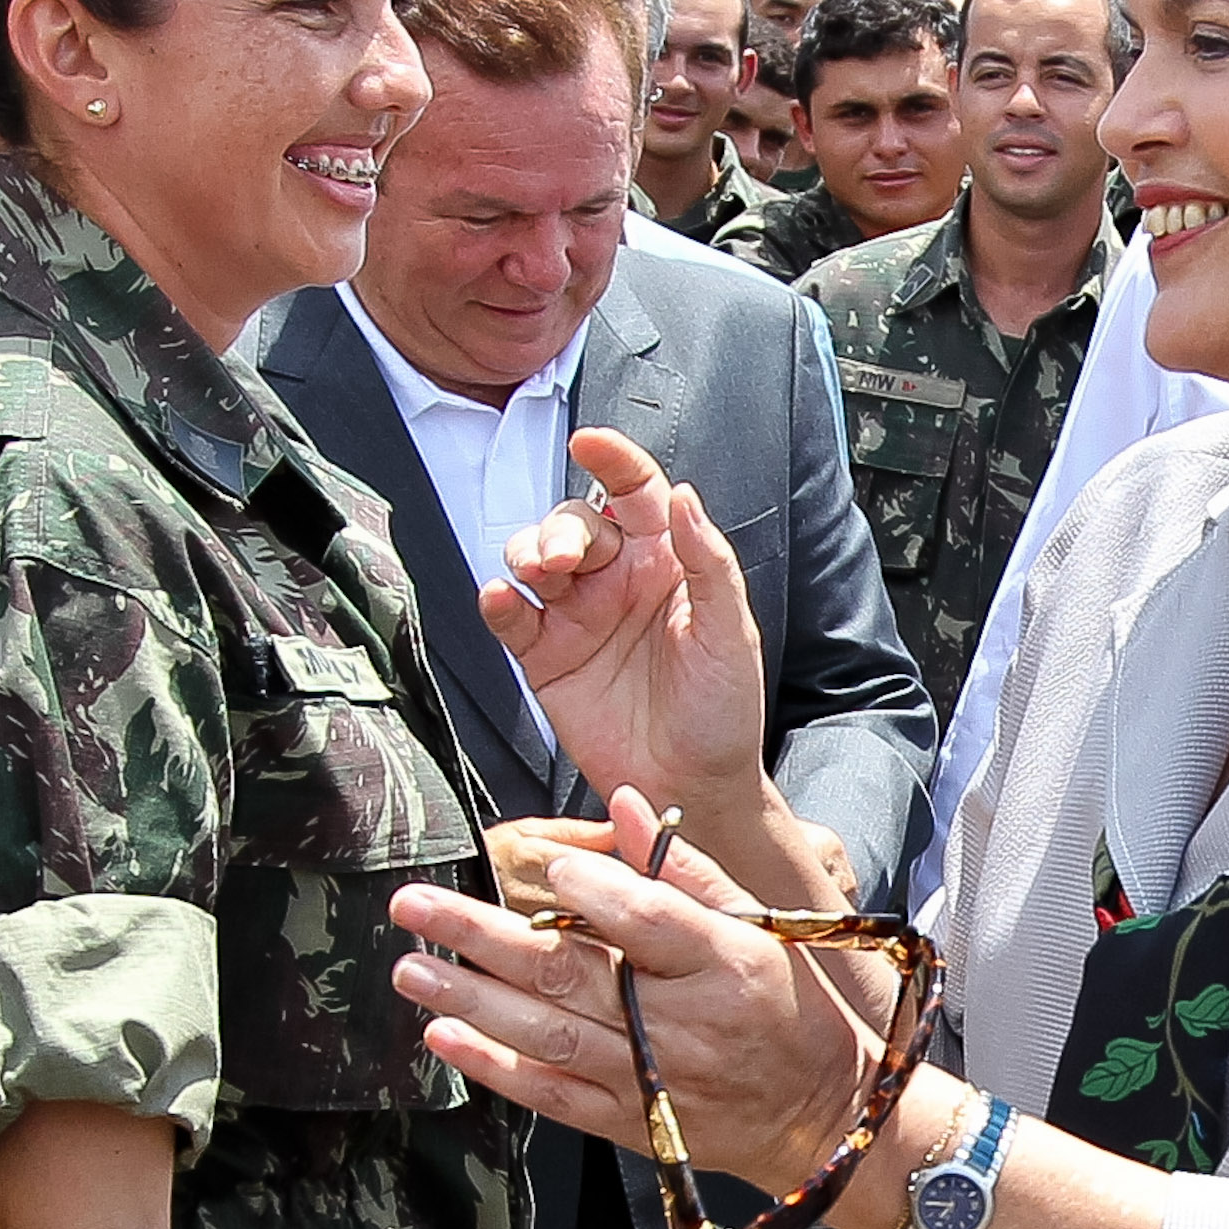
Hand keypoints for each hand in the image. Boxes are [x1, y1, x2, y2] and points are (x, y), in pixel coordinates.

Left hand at [395, 787, 869, 1194]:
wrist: (820, 1114)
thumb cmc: (786, 1004)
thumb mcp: (760, 925)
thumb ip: (685, 868)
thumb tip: (624, 801)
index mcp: (725, 963)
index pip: (653, 923)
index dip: (598, 892)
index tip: (543, 863)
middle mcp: (685, 1024)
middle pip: (574, 976)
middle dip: (485, 940)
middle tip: (418, 907)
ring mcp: (652, 1079)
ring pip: (549, 1036)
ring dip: (472, 1001)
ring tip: (412, 969)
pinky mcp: (631, 1121)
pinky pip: (553, 1095)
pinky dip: (495, 1068)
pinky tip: (444, 1038)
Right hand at [485, 428, 768, 821]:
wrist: (689, 785)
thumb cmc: (722, 711)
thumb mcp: (730, 633)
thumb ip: (708, 562)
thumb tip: (683, 495)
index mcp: (666, 562)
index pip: (635, 493)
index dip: (613, 461)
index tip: (589, 443)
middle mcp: (617, 580)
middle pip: (575, 523)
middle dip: (562, 527)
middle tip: (565, 556)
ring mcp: (577, 616)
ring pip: (535, 559)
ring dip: (527, 552)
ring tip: (537, 571)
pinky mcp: (544, 657)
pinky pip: (512, 618)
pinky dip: (499, 603)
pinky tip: (502, 599)